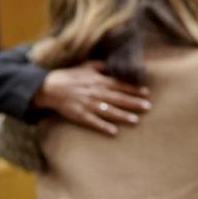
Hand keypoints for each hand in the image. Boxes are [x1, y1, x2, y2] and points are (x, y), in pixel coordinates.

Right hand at [33, 61, 150, 135]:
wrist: (49, 87)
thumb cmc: (68, 76)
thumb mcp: (85, 66)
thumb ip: (101, 67)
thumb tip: (113, 67)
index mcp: (98, 81)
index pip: (120, 85)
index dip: (133, 89)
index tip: (146, 93)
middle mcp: (95, 93)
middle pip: (118, 98)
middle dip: (134, 102)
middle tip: (148, 107)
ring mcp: (87, 105)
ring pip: (108, 111)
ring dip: (123, 115)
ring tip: (136, 120)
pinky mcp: (79, 115)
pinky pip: (93, 122)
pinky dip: (103, 126)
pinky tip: (114, 132)